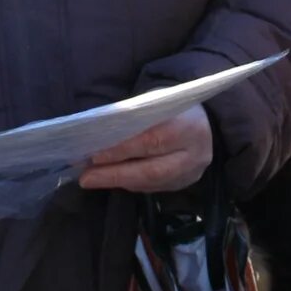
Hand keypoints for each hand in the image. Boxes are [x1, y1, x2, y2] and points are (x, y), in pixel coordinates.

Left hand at [80, 106, 212, 193]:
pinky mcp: (185, 183)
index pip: (152, 141)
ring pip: (151, 183)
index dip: (122, 150)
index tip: (94, 156)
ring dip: (119, 182)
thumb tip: (98, 136)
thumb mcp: (155, 102)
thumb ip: (133, 119)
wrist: (204, 119)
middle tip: (86, 177)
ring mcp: (192, 172)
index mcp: (189, 125)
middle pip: (152, 170)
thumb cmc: (171, 106)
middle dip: (115, 174)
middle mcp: (195, 153)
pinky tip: (112, 179)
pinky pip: (154, 188)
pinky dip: (130, 183)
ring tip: (93, 179)